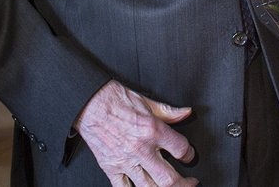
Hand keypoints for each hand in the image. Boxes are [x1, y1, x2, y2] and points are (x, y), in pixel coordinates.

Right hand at [75, 81, 196, 186]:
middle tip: (189, 182)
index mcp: (151, 130)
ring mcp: (125, 161)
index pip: (181, 149)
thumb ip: (168, 111)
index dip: (190, 154)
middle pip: (169, 179)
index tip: (189, 156)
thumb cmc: (114, 100)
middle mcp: (140, 148)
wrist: (89, 103)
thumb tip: (185, 113)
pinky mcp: (111, 167)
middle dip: (184, 184)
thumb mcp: (146, 101)